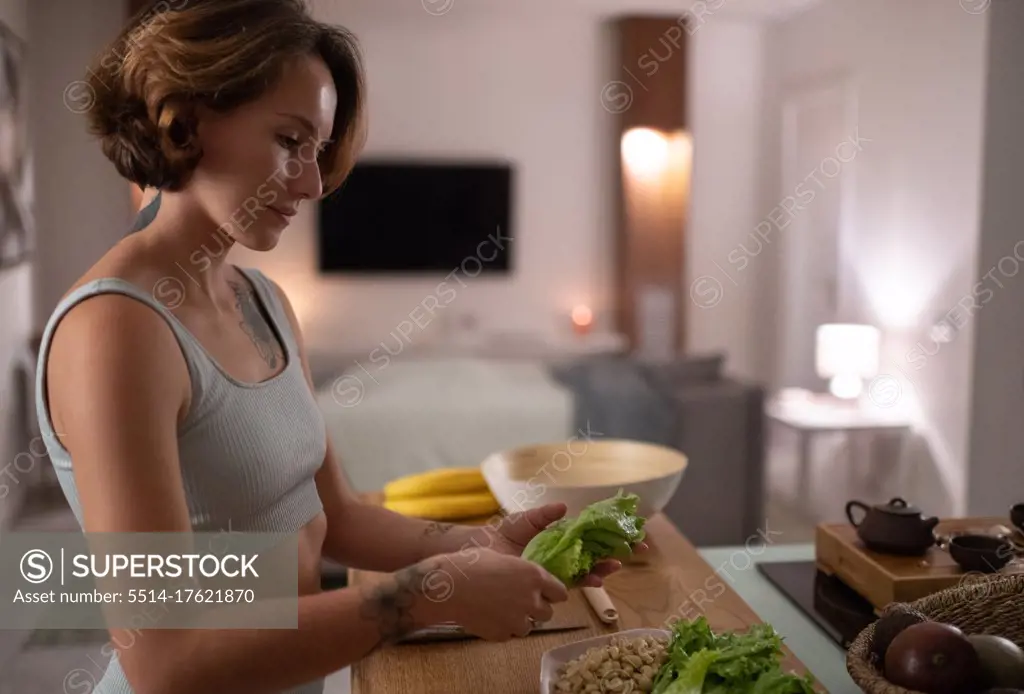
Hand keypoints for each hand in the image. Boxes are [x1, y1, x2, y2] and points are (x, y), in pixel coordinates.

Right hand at [434, 547, 567, 641]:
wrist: (450, 587)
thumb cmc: (472, 563)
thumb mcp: (503, 557)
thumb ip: (520, 571)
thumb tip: (524, 575)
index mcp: (534, 576)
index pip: (560, 592)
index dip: (553, 593)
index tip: (546, 593)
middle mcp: (531, 600)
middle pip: (548, 613)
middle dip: (537, 609)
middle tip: (520, 602)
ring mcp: (517, 620)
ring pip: (528, 627)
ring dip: (519, 621)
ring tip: (501, 610)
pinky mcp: (502, 634)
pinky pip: (508, 634)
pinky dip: (502, 628)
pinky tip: (488, 617)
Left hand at [485, 502, 648, 587]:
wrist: (485, 552)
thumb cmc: (504, 533)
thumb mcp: (527, 519)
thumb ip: (546, 514)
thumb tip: (565, 507)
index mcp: (563, 536)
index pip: (594, 535)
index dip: (613, 533)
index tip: (632, 529)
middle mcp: (566, 554)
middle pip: (598, 553)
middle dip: (619, 551)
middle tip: (638, 548)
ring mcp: (561, 569)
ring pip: (591, 569)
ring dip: (606, 567)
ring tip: (617, 563)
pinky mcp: (552, 582)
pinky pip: (575, 583)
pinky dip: (588, 580)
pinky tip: (596, 578)